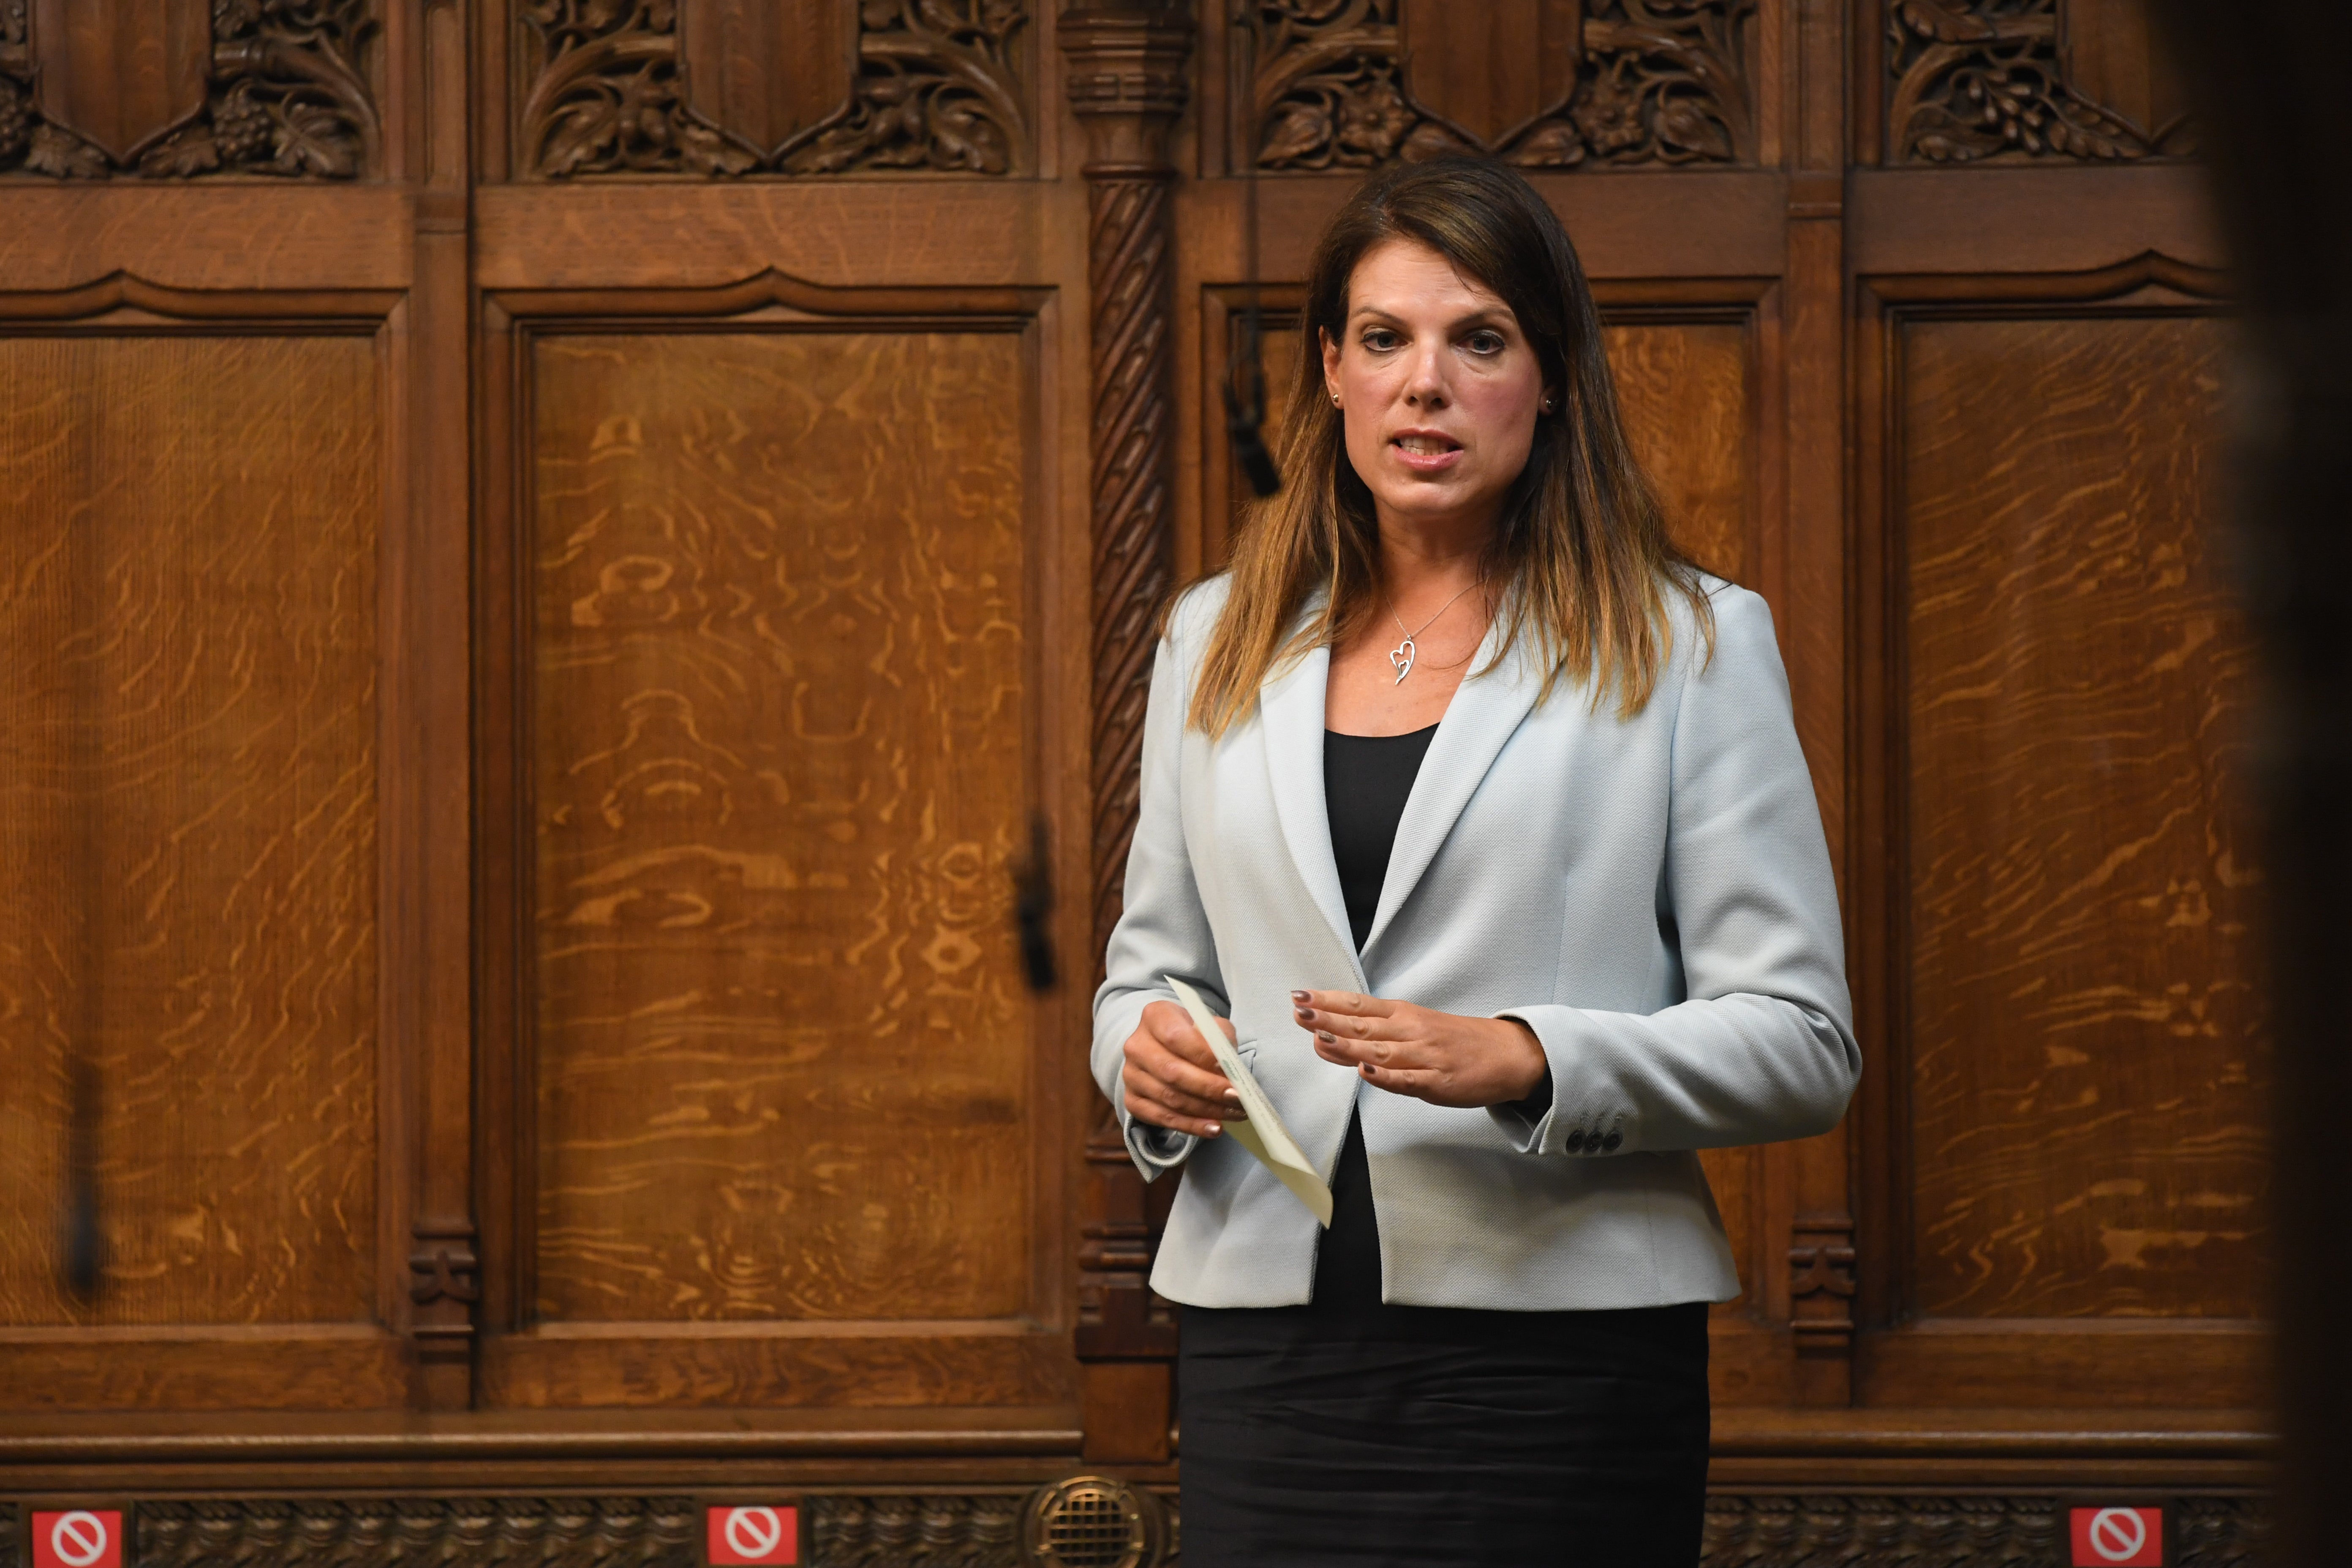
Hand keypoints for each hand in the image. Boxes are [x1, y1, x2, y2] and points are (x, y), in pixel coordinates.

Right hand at [1123, 999, 1243, 1137]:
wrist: (1167, 1049)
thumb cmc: (1195, 1036)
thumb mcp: (1211, 1026)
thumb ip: (1220, 1039)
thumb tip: (1230, 1067)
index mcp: (1155, 1017)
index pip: (1176, 1037)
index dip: (1204, 1055)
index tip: (1230, 1070)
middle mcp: (1136, 1045)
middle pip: (1172, 1072)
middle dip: (1209, 1088)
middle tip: (1238, 1098)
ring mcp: (1131, 1075)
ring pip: (1170, 1098)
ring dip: (1206, 1110)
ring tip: (1234, 1113)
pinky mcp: (1132, 1100)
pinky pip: (1162, 1118)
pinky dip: (1191, 1126)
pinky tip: (1214, 1128)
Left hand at [1295, 989, 1547, 1108]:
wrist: (1508, 1054)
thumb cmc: (1456, 1041)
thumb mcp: (1414, 1027)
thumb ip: (1373, 1034)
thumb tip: (1326, 1035)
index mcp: (1403, 1015)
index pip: (1358, 1005)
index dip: (1327, 1001)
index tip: (1300, 996)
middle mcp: (1411, 1031)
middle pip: (1363, 1026)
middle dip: (1328, 1020)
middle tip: (1300, 1012)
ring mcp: (1424, 1056)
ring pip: (1380, 1051)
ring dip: (1349, 1046)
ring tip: (1321, 1039)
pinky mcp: (1437, 1082)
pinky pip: (1408, 1080)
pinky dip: (1386, 1077)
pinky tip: (1365, 1072)